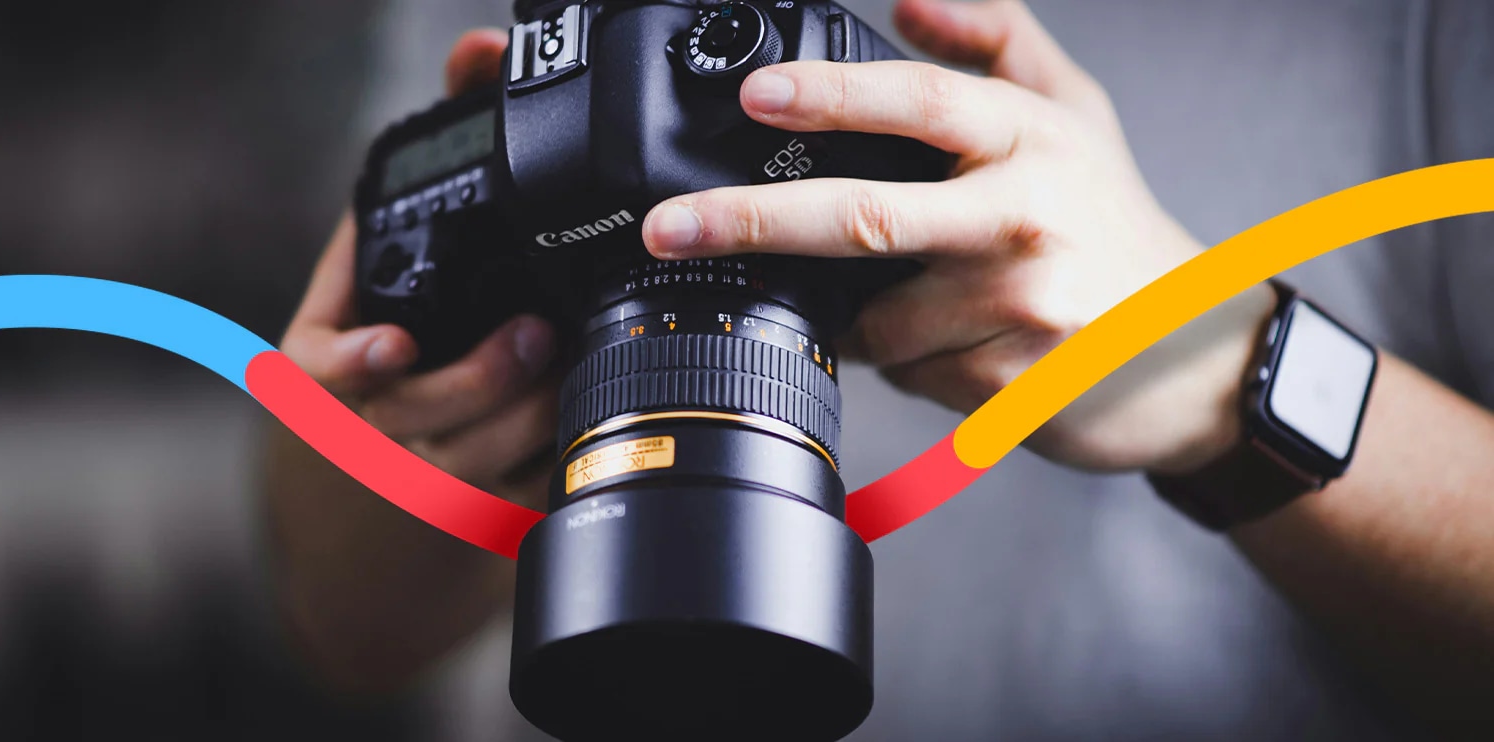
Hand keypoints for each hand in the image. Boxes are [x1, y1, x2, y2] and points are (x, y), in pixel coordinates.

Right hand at [282, 29, 557, 504]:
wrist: (411, 420)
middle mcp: (368, 419)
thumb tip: (480, 51)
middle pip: (410, 423)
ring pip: (467, 469)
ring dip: (523, 427)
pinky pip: (511, 500)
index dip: (350, 365)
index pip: (317, 372)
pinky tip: (586, 425)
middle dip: (475, 385)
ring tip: (572, 371)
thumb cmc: (411, 300)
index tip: (394, 344)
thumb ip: (443, 135)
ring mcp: (420, 471)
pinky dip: (548, 468)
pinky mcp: (476, 508)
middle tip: (536, 336)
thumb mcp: (406, 225)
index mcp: (329, 356)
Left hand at [639, 0, 1271, 473]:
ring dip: (857, 317)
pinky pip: (905, 373)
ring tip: (916, 302)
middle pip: (865, 215)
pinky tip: (953, 345)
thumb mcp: (1074, 114)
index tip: (758, 95)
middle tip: (670, 228)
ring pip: (873, 318)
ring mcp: (1018, 305)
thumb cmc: (1114, 225)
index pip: (922, 101)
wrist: (1190, 355)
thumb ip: (995, 42)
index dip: (833, 92)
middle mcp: (1025, 216)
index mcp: (1031, 140)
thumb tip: (906, 0)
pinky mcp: (1006, 384)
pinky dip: (900, 361)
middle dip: (751, 221)